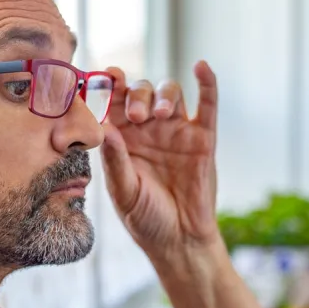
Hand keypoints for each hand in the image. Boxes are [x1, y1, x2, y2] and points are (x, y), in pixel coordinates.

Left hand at [100, 62, 220, 256]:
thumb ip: (116, 161)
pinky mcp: (202, 138)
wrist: (180, 240)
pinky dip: (206, 83)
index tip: (102, 76)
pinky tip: (201, 67)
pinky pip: (207, 105)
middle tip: (136, 117)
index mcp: (122, 138)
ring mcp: (176, 131)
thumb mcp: (125, 192)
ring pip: (170, 93)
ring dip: (163, 95)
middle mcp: (148, 129)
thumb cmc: (146, 219)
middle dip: (137, 96)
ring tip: (160, 114)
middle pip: (142, 91)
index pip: (112, 102)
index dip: (106, 85)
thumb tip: (105, 127)